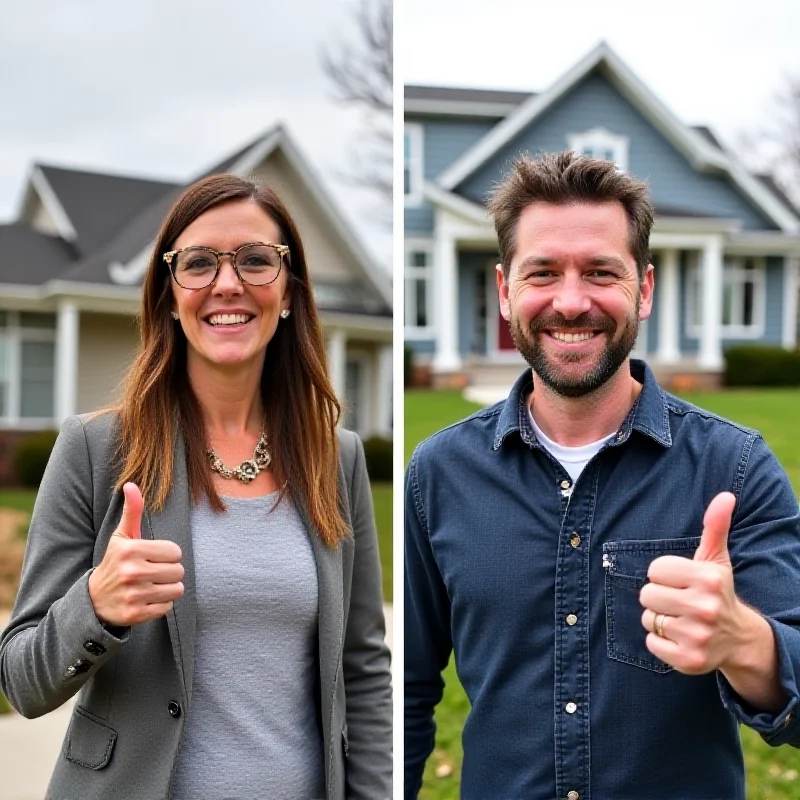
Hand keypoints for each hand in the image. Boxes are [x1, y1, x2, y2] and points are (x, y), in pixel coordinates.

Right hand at [88, 483, 183, 626]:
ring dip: (168, 588)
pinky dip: (160, 605)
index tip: (152, 557)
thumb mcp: (121, 536)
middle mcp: (131, 572)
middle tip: (152, 573)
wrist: (93, 600)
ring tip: (151, 585)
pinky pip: (167, 607)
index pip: (176, 552)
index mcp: (130, 550)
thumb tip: (131, 484)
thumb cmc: (115, 562)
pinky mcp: (135, 614)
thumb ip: (132, 511)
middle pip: (178, 571)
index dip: (168, 555)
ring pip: (176, 590)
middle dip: (169, 572)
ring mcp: (133, 595)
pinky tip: (146, 599)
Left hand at [639, 492, 745, 673]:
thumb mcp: (716, 559)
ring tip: (681, 619)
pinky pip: (651, 643)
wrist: (738, 639)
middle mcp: (705, 607)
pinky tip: (680, 638)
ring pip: (648, 619)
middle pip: (647, 594)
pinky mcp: (689, 660)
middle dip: (658, 597)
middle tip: (679, 601)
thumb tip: (726, 496)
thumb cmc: (716, 591)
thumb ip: (715, 526)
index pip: (654, 570)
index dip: (663, 575)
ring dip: (659, 619)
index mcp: (708, 579)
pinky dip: (660, 642)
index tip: (682, 582)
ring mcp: (697, 636)